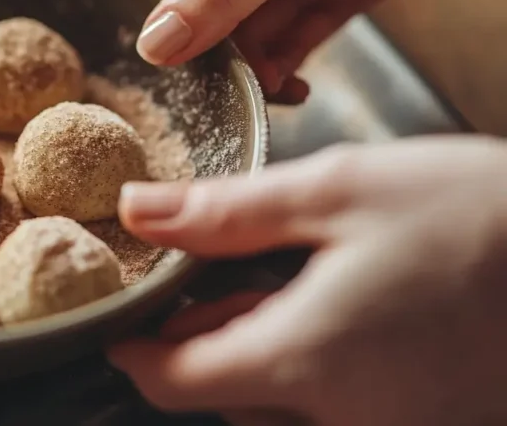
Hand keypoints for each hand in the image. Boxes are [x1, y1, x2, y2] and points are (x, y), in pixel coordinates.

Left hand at [108, 137, 506, 425]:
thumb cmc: (480, 219)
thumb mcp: (340, 191)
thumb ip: (227, 212)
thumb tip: (139, 213)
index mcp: (304, 359)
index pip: (175, 382)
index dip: (136, 352)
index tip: (121, 322)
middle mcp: (345, 415)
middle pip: (226, 393)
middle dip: (199, 342)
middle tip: (201, 280)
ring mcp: (394, 424)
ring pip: (282, 403)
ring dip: (256, 352)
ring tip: (271, 282)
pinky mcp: (430, 418)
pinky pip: (341, 406)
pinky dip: (314, 365)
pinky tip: (332, 306)